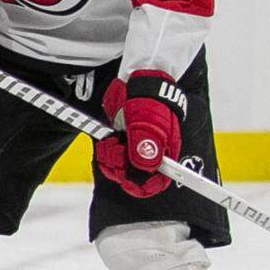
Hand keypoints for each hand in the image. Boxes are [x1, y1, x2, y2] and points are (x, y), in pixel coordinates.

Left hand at [95, 71, 185, 197]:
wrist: (137, 83)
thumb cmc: (149, 101)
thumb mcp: (150, 123)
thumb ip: (147, 146)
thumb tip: (145, 169)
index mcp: (164, 153)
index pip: (157, 182)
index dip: (141, 186)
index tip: (126, 180)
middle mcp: (150, 154)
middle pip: (133, 178)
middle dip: (120, 168)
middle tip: (116, 149)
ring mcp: (135, 149)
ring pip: (119, 169)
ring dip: (111, 158)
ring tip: (112, 141)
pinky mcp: (123, 143)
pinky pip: (110, 157)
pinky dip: (106, 152)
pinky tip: (108, 140)